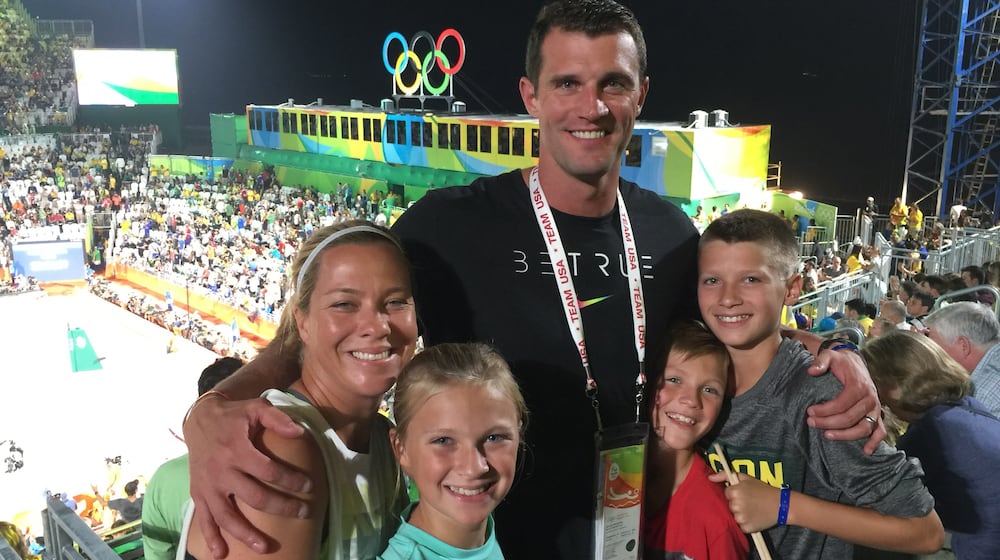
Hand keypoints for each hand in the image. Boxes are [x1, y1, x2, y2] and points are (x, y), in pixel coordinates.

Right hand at [184, 395, 307, 557]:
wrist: (198, 419)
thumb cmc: (234, 416)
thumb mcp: (256, 408)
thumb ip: (278, 419)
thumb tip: (301, 433)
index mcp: (237, 449)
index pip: (269, 471)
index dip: (291, 480)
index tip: (309, 486)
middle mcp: (221, 470)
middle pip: (255, 496)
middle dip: (282, 507)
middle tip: (304, 512)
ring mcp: (208, 485)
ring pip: (227, 515)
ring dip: (246, 533)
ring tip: (265, 547)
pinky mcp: (198, 493)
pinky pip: (204, 518)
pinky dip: (211, 537)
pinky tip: (221, 553)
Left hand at [709, 472, 780, 532]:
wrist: (781, 504)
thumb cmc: (762, 489)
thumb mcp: (745, 477)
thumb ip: (725, 475)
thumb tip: (709, 478)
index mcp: (734, 491)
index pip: (727, 494)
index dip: (735, 494)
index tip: (745, 494)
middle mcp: (736, 505)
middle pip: (729, 505)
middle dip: (737, 504)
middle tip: (750, 502)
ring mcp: (741, 517)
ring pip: (734, 516)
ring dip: (741, 514)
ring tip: (753, 510)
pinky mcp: (746, 528)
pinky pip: (740, 526)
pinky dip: (746, 523)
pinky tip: (754, 518)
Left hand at [806, 348, 885, 453]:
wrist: (854, 362)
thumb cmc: (840, 361)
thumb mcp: (829, 355)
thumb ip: (821, 361)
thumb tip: (812, 371)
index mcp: (859, 386)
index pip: (841, 404)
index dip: (824, 410)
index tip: (809, 411)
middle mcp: (870, 398)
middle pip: (850, 418)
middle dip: (828, 423)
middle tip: (811, 423)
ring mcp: (875, 408)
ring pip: (864, 428)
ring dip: (846, 435)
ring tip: (827, 435)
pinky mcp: (877, 414)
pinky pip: (880, 431)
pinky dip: (875, 442)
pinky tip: (865, 451)